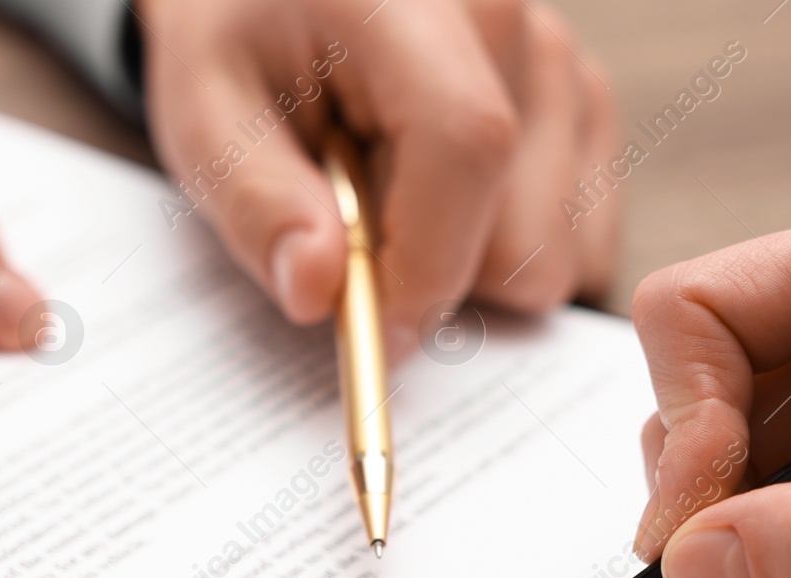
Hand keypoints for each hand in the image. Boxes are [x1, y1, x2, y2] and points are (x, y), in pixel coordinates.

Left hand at [136, 0, 618, 355]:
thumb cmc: (240, 40)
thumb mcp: (206, 113)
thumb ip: (257, 203)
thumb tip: (318, 293)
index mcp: (417, 0)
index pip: (467, 148)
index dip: (425, 268)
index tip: (373, 332)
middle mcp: (517, 21)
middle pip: (527, 231)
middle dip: (434, 274)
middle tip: (355, 230)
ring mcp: (563, 63)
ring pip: (558, 250)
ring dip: (469, 263)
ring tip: (393, 198)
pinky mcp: (584, 104)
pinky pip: (580, 241)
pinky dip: (505, 251)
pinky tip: (440, 201)